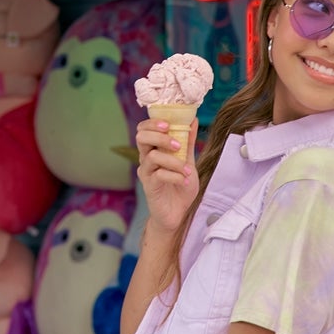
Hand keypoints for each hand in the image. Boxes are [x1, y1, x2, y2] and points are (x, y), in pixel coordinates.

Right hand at [136, 114, 198, 236]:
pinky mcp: (149, 186)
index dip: (152, 123)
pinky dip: (175, 176)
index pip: (143, 129)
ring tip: (187, 169)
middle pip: (141, 138)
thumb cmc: (181, 187)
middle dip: (158, 136)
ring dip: (173, 160)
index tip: (168, 124)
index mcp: (153, 150)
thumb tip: (193, 119)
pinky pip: (159, 174)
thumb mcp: (188, 161)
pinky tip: (185, 181)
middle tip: (176, 144)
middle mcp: (146, 159)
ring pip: (151, 156)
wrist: (179, 214)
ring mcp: (146, 173)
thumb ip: (188, 142)